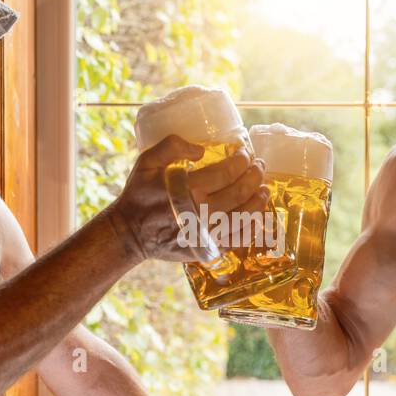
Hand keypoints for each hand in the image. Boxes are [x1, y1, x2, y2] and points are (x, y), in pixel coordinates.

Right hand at [105, 134, 267, 262]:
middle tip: (259, 167)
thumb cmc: (140, 195)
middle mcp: (201, 212)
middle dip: (255, 175)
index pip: (227, 172)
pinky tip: (258, 216)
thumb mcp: (147, 162)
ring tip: (264, 189)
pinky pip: (239, 239)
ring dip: (259, 200)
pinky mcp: (209, 248)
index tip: (246, 152)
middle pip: (240, 192)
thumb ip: (171, 146)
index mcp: (187, 189)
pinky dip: (253, 227)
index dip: (242, 160)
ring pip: (245, 216)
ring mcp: (207, 233)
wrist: (131, 233)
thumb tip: (200, 149)